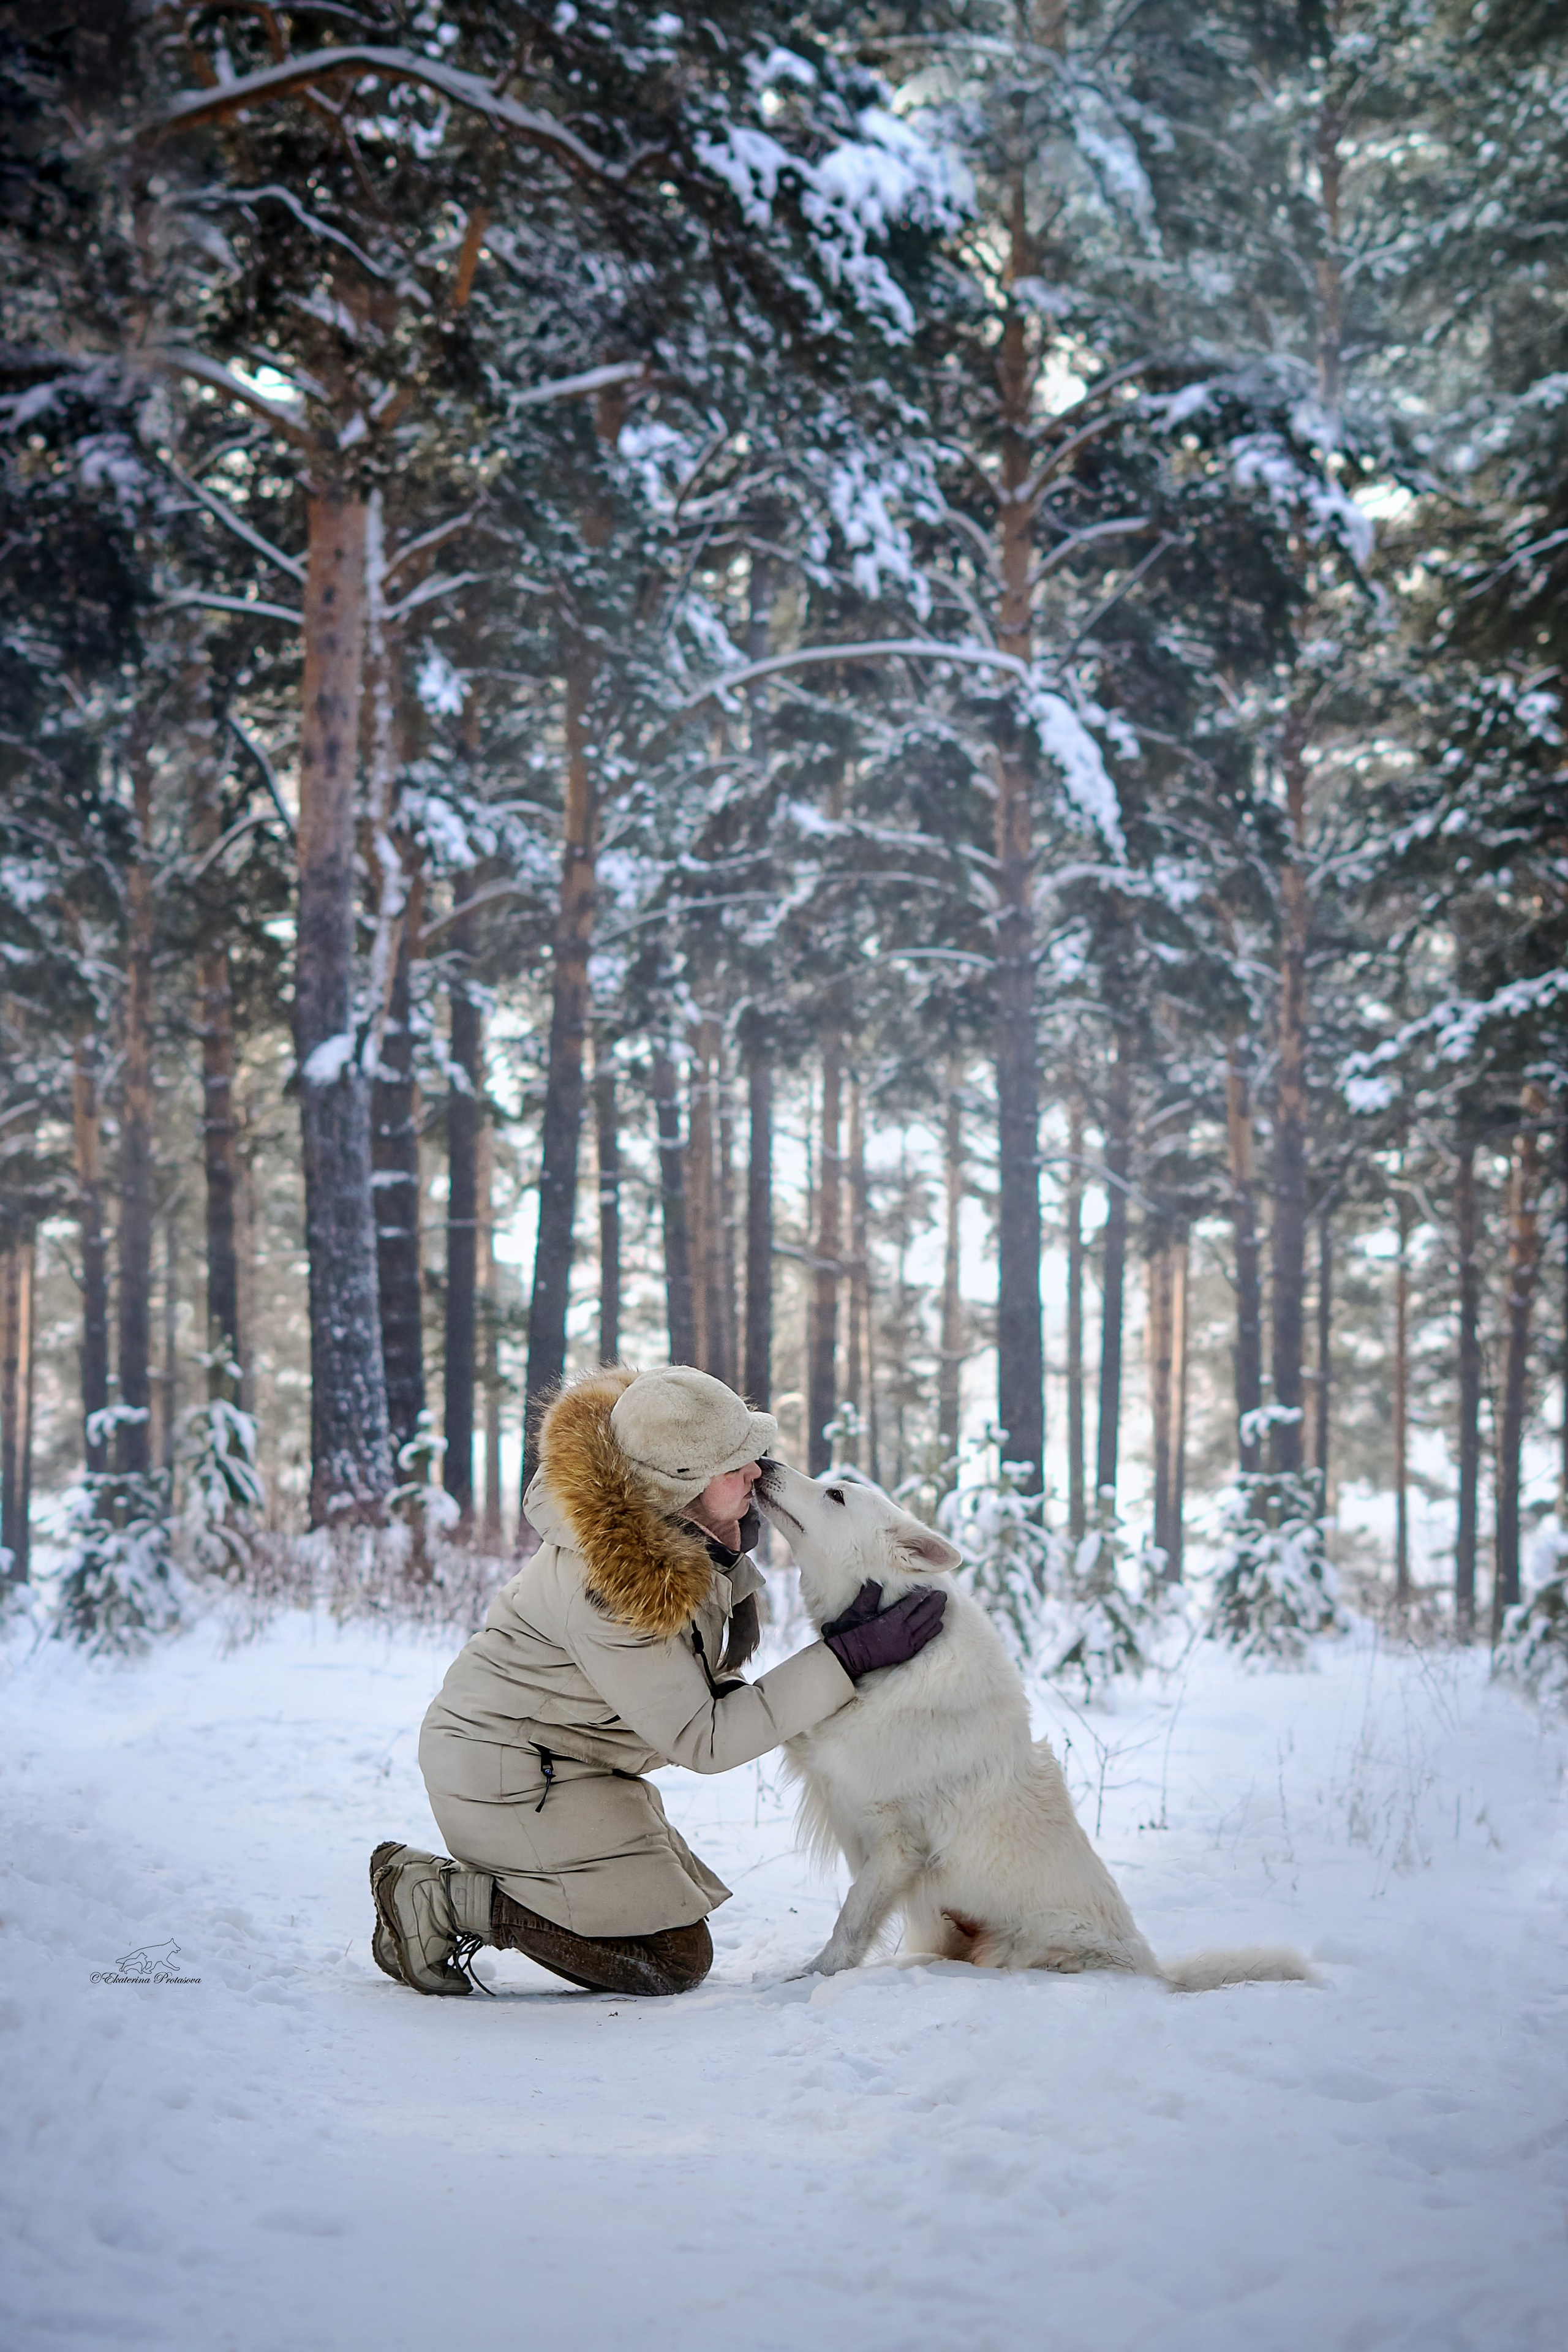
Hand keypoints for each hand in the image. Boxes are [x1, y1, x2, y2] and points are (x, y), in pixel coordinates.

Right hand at [824, 1586, 946, 1681]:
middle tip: (943, 1594)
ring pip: (926, 1627)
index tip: (929, 1588)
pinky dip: (932, 1632)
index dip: (921, 1596)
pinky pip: (924, 1641)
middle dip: (934, 1604)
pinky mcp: (905, 1653)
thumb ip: (868, 1595)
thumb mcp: (857, 1610)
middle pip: (923, 1615)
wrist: (848, 1658)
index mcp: (890, 1620)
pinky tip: (939, 1625)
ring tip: (943, 1606)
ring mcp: (905, 1644)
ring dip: (936, 1616)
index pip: (910, 1605)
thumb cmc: (851, 1633)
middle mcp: (901, 1633)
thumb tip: (876, 1580)